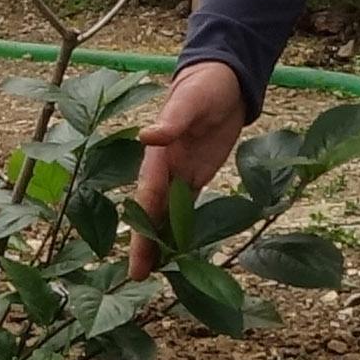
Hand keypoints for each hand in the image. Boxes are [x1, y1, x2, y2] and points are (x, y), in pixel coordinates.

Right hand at [128, 62, 248, 279]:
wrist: (224, 82)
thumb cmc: (203, 87)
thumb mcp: (189, 100)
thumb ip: (172, 120)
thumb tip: (147, 135)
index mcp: (158, 153)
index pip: (148, 195)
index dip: (142, 225)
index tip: (135, 251)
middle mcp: (165, 169)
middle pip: (152, 212)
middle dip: (145, 244)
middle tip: (138, 277)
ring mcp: (180, 175)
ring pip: (166, 215)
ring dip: (160, 242)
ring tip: (152, 275)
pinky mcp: (196, 177)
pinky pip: (186, 209)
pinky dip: (180, 230)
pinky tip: (177, 251)